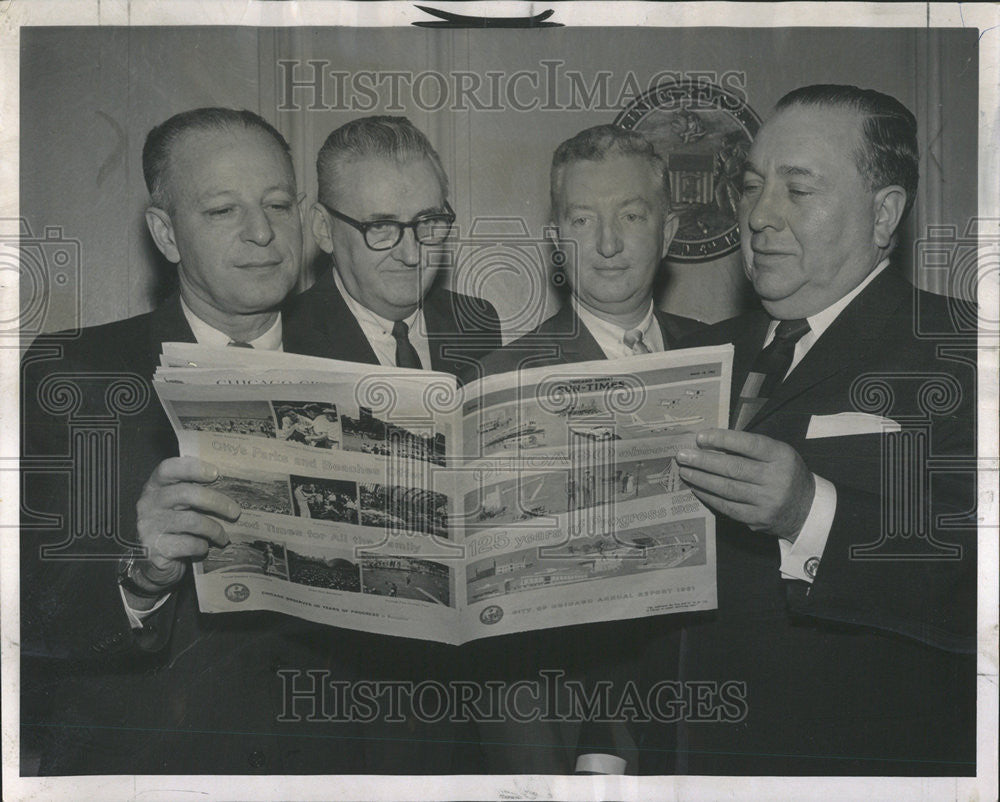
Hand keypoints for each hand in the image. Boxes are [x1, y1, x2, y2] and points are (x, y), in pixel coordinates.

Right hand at [133, 456, 239, 590]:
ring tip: (224, 537)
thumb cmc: (175, 527)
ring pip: (192, 521)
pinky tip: (206, 547)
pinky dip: (202, 546)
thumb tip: (233, 484)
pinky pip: (189, 544)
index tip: (215, 472)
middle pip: (186, 493)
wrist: (156, 563)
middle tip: (235, 511)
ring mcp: (149, 527)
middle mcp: (148, 503)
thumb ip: (195, 491)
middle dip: (216, 501)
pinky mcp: (155, 549)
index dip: (192, 468)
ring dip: (214, 529)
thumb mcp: (180, 506)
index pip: (168, 468)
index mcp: (155, 486)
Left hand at [676, 429, 814, 540]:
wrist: (806, 508)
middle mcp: (775, 478)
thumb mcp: (777, 454)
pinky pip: (727, 507)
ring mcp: (766, 501)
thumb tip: (711, 442)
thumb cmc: (784, 473)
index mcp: (781, 456)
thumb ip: (750, 448)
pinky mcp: (757, 519)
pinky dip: (709, 496)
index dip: (722, 439)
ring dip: (701, 479)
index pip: (749, 444)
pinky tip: (697, 488)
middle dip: (703, 461)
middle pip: (733, 468)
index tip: (700, 437)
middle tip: (682, 456)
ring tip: (685, 471)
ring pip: (727, 488)